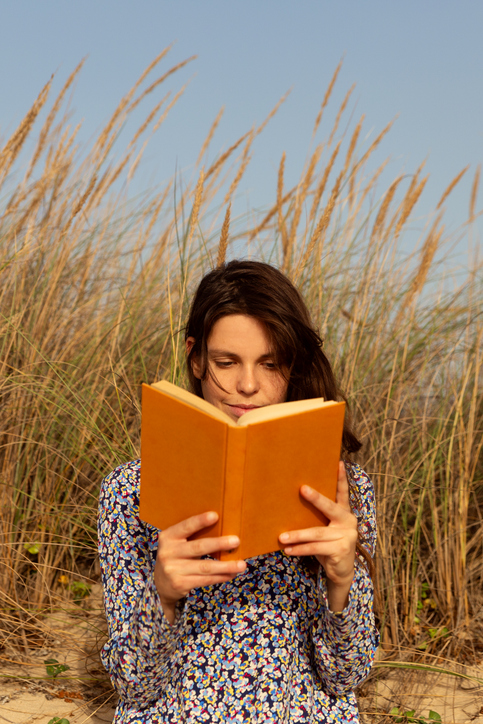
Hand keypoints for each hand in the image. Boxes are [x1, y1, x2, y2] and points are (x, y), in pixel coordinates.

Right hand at [154, 511, 246, 623]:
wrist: (160, 584)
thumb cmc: (176, 556)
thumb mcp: (176, 543)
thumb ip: (191, 536)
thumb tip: (222, 527)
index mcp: (168, 537)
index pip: (186, 526)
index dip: (200, 521)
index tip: (215, 516)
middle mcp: (168, 552)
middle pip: (198, 547)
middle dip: (219, 544)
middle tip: (236, 541)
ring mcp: (173, 570)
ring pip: (205, 567)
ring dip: (226, 566)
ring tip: (241, 565)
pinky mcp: (180, 584)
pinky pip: (205, 580)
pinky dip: (220, 577)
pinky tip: (231, 574)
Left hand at [279, 462, 357, 611]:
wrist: (341, 571)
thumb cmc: (328, 546)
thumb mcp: (325, 529)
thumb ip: (318, 518)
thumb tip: (291, 505)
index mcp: (345, 513)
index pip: (343, 493)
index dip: (341, 478)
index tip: (338, 463)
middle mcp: (349, 521)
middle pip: (329, 507)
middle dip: (315, 498)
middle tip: (302, 489)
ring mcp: (347, 536)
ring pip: (317, 533)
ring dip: (297, 535)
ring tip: (282, 537)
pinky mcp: (342, 549)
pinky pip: (316, 548)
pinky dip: (300, 549)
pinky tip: (288, 549)